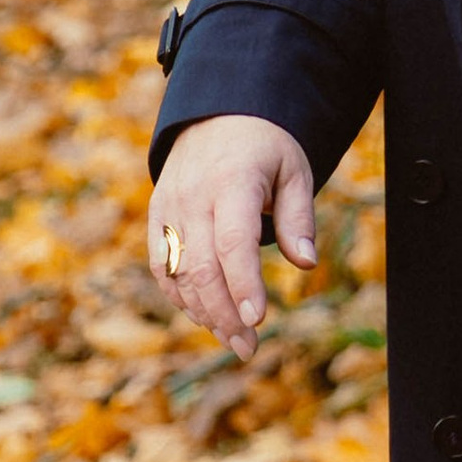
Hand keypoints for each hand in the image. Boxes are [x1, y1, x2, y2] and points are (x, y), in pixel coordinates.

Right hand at [149, 114, 315, 360]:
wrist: (215, 114)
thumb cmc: (264, 147)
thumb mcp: (293, 170)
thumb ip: (298, 218)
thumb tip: (305, 264)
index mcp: (232, 182)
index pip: (233, 242)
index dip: (243, 284)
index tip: (259, 319)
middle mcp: (193, 197)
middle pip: (202, 267)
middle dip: (225, 314)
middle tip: (249, 347)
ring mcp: (169, 207)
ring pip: (179, 274)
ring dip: (204, 313)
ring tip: (234, 340)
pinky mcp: (156, 217)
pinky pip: (162, 267)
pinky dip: (181, 296)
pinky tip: (206, 316)